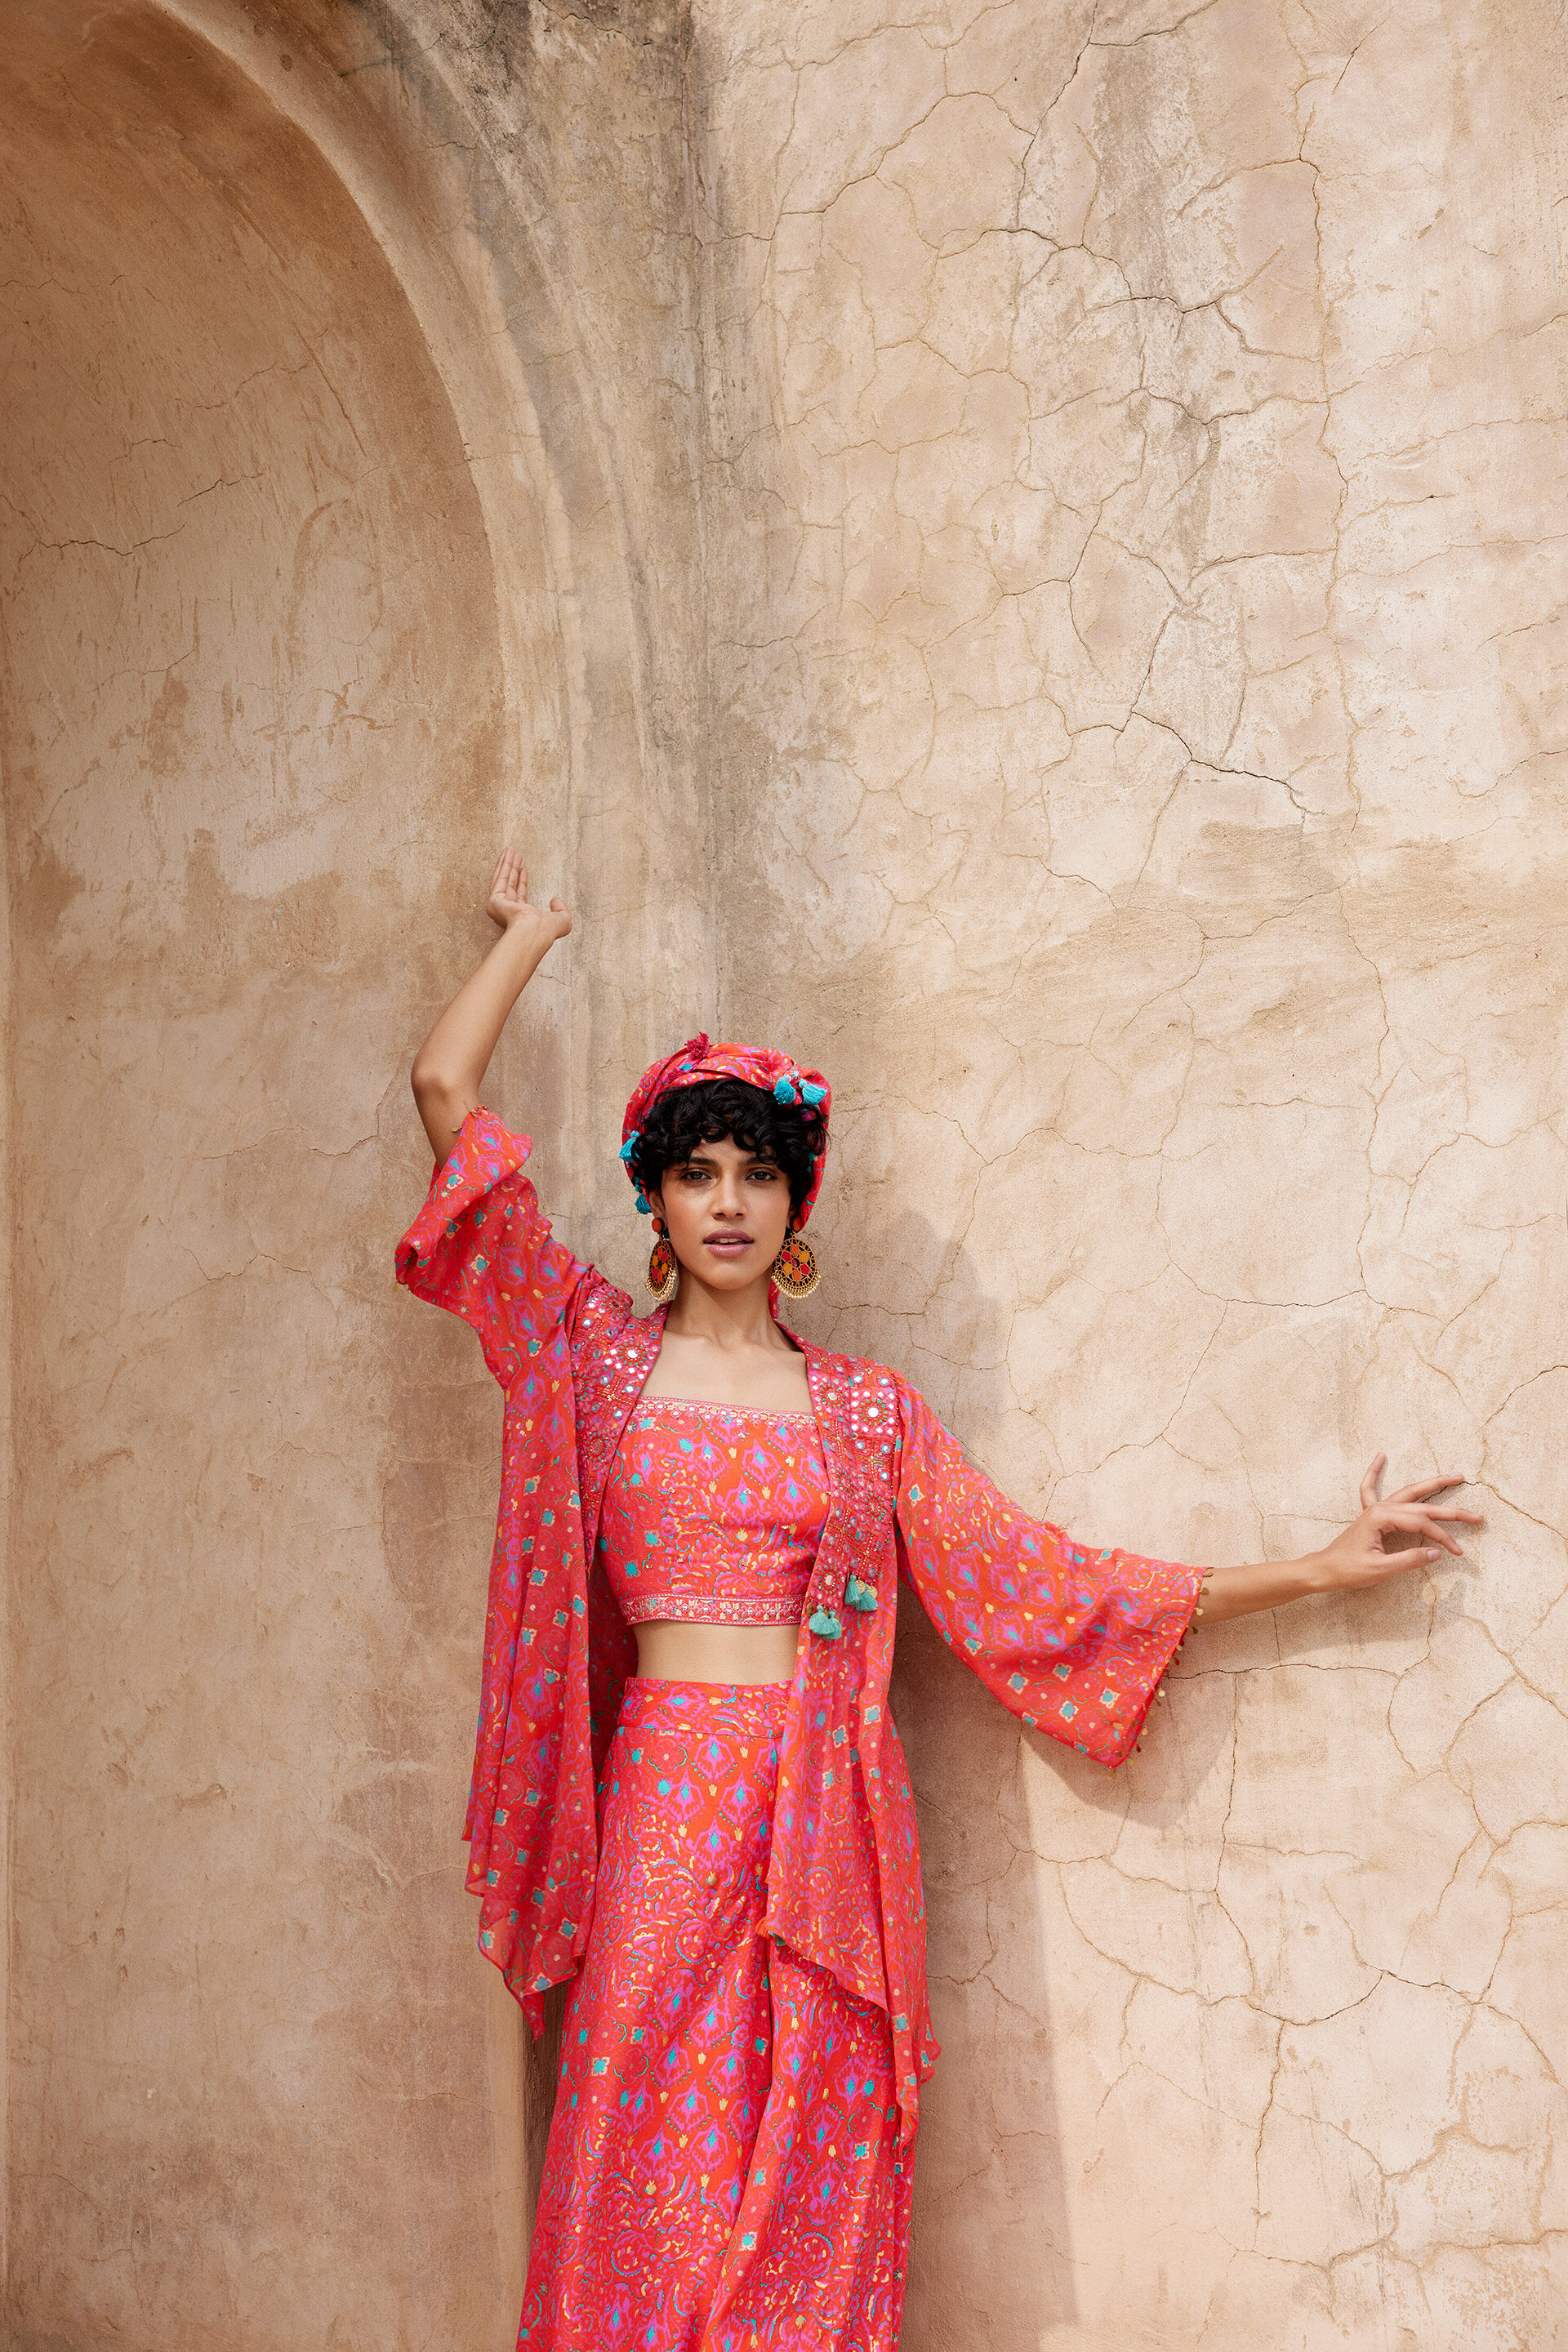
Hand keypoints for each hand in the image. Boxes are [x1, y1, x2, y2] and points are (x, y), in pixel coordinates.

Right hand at [485, 846, 570, 950]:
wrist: (534, 932)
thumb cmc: (546, 931)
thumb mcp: (562, 921)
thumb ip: (561, 910)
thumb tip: (555, 900)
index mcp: (522, 918)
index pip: (519, 897)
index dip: (522, 883)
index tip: (524, 871)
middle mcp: (509, 912)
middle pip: (509, 885)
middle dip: (512, 869)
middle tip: (515, 856)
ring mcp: (500, 906)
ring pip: (502, 880)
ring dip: (506, 864)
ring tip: (510, 850)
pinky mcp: (494, 900)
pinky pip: (498, 879)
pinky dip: (502, 865)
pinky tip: (507, 855)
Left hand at [1308, 1454, 1483, 1594]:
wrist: (1324, 1569)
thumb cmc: (1349, 1570)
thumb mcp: (1380, 1569)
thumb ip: (1409, 1559)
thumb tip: (1437, 1553)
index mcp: (1381, 1518)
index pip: (1422, 1523)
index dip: (1443, 1537)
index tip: (1458, 1551)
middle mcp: (1379, 1508)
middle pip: (1422, 1506)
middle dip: (1452, 1510)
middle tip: (1478, 1516)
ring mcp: (1375, 1509)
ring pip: (1409, 1493)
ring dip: (1432, 1484)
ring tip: (1456, 1476)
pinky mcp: (1372, 1515)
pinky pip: (1372, 1487)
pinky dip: (1375, 1471)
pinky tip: (1380, 1457)